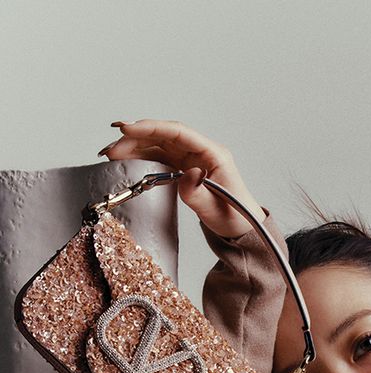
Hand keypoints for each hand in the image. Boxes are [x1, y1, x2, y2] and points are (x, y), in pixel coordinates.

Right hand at [98, 119, 265, 238]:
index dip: (152, 128)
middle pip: (165, 136)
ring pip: (159, 145)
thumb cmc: (235, 218)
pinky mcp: (185, 168)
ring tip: (111, 153)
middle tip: (111, 147)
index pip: (179, 132)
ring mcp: (193, 159)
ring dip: (135, 147)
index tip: (128, 129)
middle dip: (136, 138)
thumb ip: (198, 193)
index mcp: (213, 154)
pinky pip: (161, 157)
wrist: (241, 229)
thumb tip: (188, 174)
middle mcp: (202, 152)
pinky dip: (142, 156)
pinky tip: (125, 159)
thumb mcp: (215, 209)